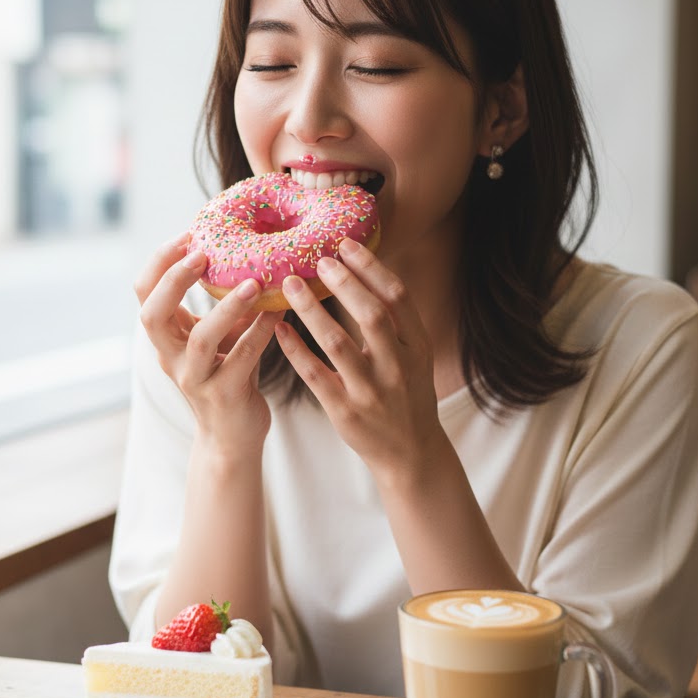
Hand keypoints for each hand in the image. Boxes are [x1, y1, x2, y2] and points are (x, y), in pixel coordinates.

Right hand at [135, 234, 283, 451]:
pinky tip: (279, 313)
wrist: (232, 436)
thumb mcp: (220, 336)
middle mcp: (171, 357)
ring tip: (253, 284)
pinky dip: (261, 333)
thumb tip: (252, 255)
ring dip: (226, 308)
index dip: (160, 261)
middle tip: (201, 255)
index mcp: (167, 336)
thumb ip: (226, 303)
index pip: (144, 292)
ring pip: (200, 340)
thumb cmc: (229, 376)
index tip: (187, 234)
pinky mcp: (223, 395)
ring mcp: (195, 378)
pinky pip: (242, 359)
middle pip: (151, 314)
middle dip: (173, 281)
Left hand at [274, 237, 445, 478]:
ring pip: (337, 343)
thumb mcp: (415, 356)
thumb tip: (367, 269)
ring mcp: (371, 391)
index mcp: (417, 347)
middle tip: (317, 258)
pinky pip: (315, 375)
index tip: (345, 244)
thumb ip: (397, 321)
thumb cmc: (407, 393)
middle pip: (371, 315)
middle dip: (343, 283)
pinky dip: (295, 349)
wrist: (410, 452)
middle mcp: (398, 367)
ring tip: (290, 285)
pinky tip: (279, 328)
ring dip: (311, 310)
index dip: (371, 268)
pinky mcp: (345, 412)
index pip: (397, 297)